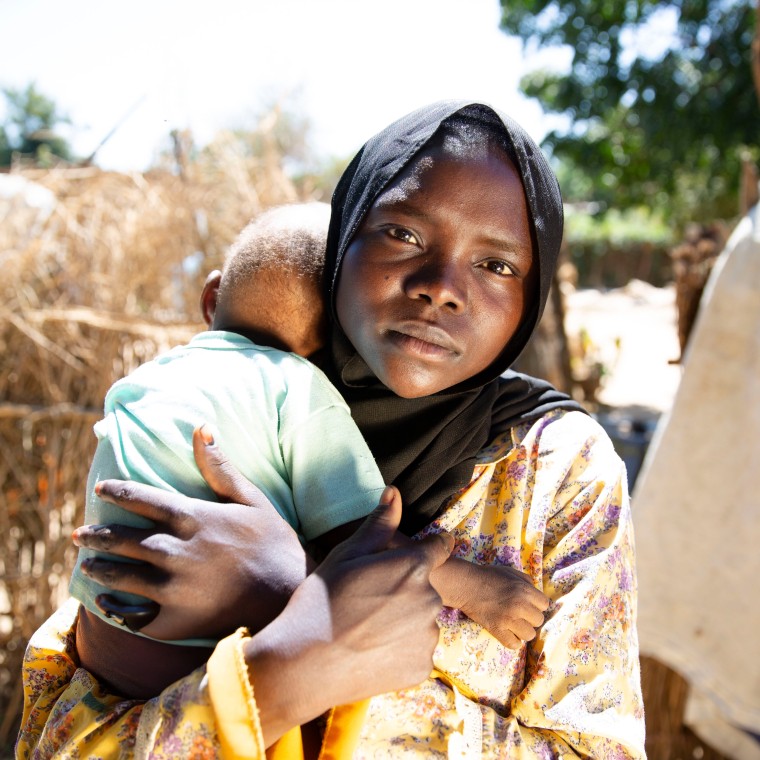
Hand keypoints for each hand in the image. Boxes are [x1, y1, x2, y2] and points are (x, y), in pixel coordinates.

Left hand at [74, 425, 310, 639]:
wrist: (287, 592)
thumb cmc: (272, 541)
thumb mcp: (252, 498)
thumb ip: (220, 467)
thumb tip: (200, 427)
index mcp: (192, 518)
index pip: (143, 500)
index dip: (118, 492)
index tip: (101, 489)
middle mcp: (175, 551)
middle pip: (124, 540)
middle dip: (98, 535)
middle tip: (79, 534)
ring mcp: (172, 588)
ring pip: (123, 576)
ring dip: (101, 569)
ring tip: (89, 564)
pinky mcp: (175, 620)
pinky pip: (136, 615)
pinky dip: (118, 609)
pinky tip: (107, 604)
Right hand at [247, 486, 454, 745]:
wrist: (304, 665)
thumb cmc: (321, 602)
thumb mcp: (346, 555)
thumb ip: (378, 524)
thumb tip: (394, 491)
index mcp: (414, 566)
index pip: (440, 548)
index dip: (428, 549)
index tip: (408, 559)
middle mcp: (430, 599)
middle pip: (427, 586)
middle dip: (407, 589)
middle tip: (369, 601)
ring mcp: (428, 636)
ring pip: (422, 620)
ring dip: (405, 621)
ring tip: (367, 629)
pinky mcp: (422, 667)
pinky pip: (417, 650)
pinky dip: (401, 650)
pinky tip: (372, 651)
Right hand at [432, 558, 549, 648]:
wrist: (466, 585)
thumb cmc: (489, 576)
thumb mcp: (511, 572)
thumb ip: (527, 581)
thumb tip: (536, 593)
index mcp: (525, 590)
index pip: (544, 605)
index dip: (536, 604)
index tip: (528, 604)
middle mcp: (519, 606)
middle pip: (538, 621)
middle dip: (530, 617)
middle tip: (519, 613)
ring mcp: (508, 620)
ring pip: (529, 635)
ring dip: (522, 630)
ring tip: (513, 624)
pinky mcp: (497, 630)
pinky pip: (514, 644)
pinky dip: (512, 641)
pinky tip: (507, 633)